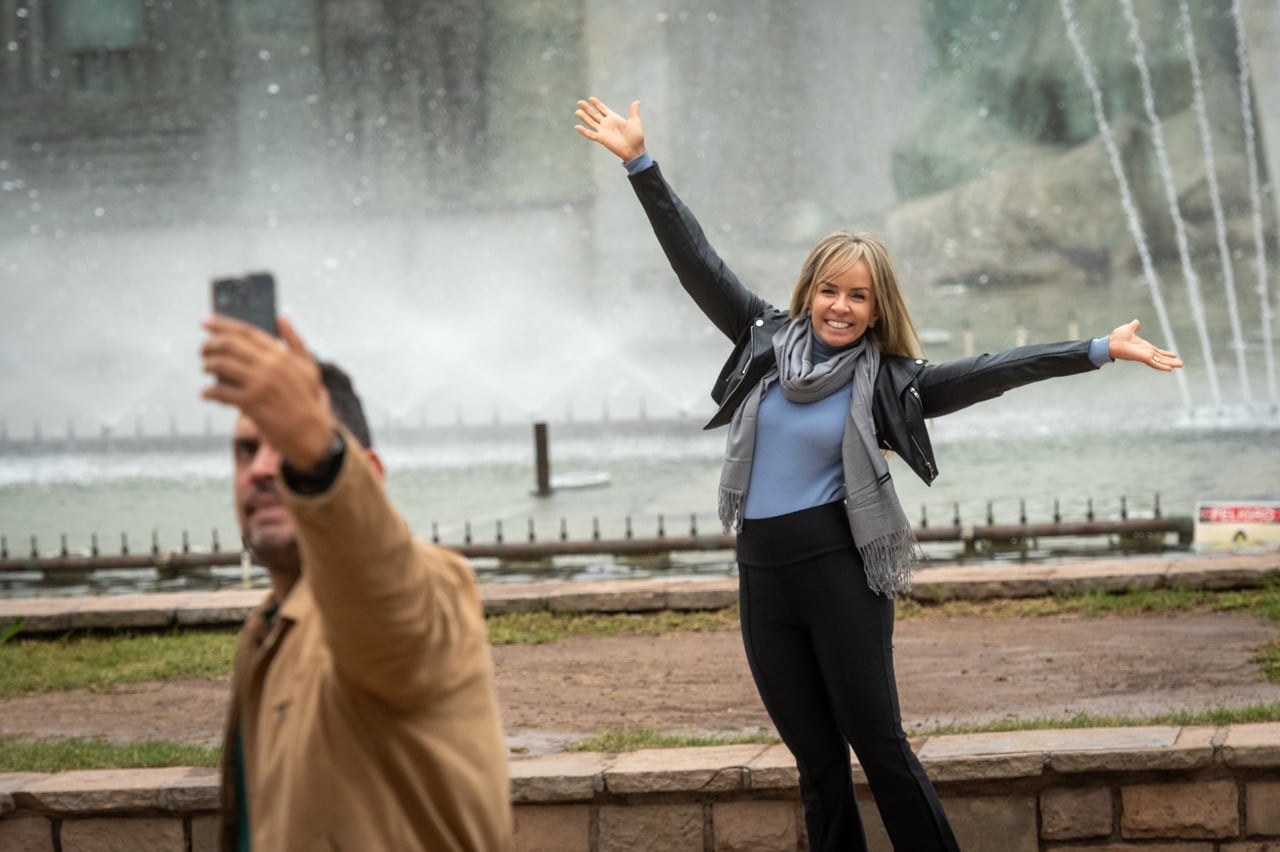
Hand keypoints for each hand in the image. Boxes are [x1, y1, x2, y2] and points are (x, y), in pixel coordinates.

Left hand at [201, 315, 334, 467]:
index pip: (246, 331)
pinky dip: (209, 392)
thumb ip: (295, 341)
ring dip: (208, 366)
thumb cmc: (308, 401)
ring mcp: (259, 384)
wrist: (310, 434)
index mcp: (281, 354)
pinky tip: (207, 394)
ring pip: (221, 365)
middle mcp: (269, 365)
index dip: (222, 324)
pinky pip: (221, 392)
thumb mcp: (309, 367)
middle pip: (229, 344)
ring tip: (206, 369)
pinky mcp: (251, 403)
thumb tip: (281, 318)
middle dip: (209, 345)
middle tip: (203, 351)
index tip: (205, 322)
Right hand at [574, 97, 645, 162]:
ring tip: (577, 111)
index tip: (590, 98)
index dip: (597, 104)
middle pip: (594, 114)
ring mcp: (603, 131)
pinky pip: (591, 134)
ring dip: (584, 117)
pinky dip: (584, 131)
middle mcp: (607, 124)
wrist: (634, 150)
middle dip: (587, 108)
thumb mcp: (635, 121)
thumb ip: (633, 111)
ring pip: (591, 122)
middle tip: (579, 102)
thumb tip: (638, 101)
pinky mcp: (601, 139)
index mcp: (614, 118)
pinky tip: (577, 127)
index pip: (603, 109)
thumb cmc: (636, 137)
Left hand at [1107, 319, 1183, 371]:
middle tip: (1181, 364)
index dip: (1166, 353)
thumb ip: (1134, 326)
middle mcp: (1146, 352)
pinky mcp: (1143, 358)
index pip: (1157, 351)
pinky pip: (1154, 363)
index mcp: (1144, 346)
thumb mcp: (1129, 329)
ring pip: (1161, 361)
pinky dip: (1162, 366)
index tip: (1174, 355)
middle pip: (1161, 358)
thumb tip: (1136, 322)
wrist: (1110, 342)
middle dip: (1171, 361)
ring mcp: (1145, 356)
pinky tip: (1169, 369)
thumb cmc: (1117, 337)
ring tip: (1181, 366)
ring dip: (1171, 364)